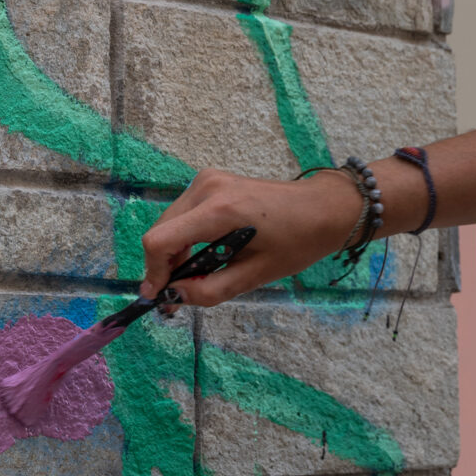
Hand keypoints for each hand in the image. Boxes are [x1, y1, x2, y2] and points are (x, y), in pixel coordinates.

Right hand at [138, 167, 359, 305]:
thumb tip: (173, 296)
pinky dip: (186, 236)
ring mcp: (207, 179)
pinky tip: (207, 252)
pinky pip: (183, 213)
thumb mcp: (255, 275)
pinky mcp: (210, 180)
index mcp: (219, 210)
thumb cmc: (297, 242)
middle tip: (181, 292)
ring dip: (175, 251)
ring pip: (169, 223)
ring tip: (199, 274)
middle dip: (165, 264)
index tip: (158, 296)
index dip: (153, 272)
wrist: (322, 208)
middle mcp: (207, 188)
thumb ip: (209, 290)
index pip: (160, 240)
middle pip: (161, 231)